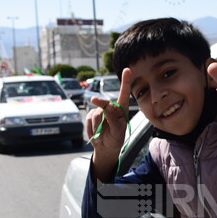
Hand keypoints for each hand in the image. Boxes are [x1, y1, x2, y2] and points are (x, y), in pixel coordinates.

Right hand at [86, 68, 131, 182]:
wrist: (106, 148)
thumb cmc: (115, 139)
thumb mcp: (117, 132)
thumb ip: (113, 119)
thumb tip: (108, 106)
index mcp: (122, 110)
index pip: (124, 94)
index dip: (125, 81)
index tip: (127, 69)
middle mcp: (112, 108)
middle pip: (104, 102)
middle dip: (100, 103)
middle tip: (94, 100)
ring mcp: (101, 111)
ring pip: (96, 112)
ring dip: (97, 126)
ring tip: (101, 136)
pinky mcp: (92, 115)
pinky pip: (89, 118)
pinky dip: (91, 129)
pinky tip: (95, 136)